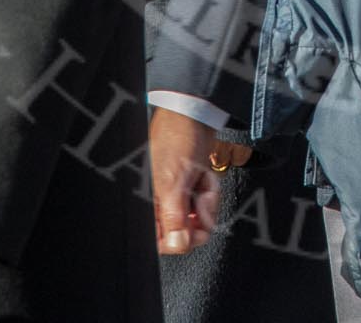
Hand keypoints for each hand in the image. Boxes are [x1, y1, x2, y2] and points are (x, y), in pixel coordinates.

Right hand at [149, 107, 251, 254]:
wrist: (195, 115)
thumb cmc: (178, 140)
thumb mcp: (175, 182)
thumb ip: (174, 217)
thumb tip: (177, 245)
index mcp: (151, 205)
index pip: (164, 242)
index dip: (182, 239)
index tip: (196, 228)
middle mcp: (162, 204)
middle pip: (186, 232)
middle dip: (200, 213)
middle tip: (200, 195)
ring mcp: (177, 196)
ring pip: (199, 218)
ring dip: (207, 199)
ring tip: (202, 179)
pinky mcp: (189, 188)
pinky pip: (204, 202)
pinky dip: (210, 191)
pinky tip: (205, 176)